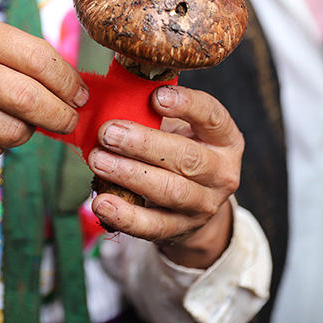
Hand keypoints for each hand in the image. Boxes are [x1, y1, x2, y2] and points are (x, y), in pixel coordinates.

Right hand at [0, 15, 88, 192]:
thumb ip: (25, 59)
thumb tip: (77, 91)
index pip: (37, 57)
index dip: (67, 81)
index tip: (80, 96)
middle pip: (28, 98)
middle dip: (59, 114)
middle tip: (68, 120)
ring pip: (12, 131)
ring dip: (26, 133)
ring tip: (17, 123)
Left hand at [87, 85, 243, 267]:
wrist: (193, 203)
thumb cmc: (178, 150)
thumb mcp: (178, 127)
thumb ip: (154, 111)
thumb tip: (116, 93)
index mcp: (225, 139)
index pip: (212, 117)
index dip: (187, 105)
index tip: (155, 96)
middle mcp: (222, 173)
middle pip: (187, 158)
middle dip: (144, 144)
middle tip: (108, 132)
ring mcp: (204, 205)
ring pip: (170, 191)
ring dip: (129, 175)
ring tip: (98, 160)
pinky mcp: (181, 230)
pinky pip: (153, 226)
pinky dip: (125, 216)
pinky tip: (101, 202)